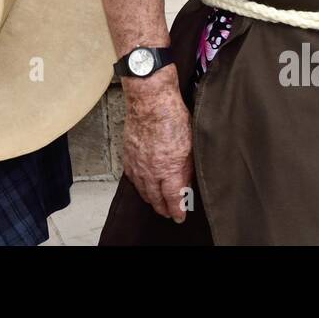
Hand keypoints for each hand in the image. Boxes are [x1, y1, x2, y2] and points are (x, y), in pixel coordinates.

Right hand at [121, 69, 193, 222]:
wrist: (150, 100)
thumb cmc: (172, 117)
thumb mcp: (190, 145)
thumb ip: (187, 168)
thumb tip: (185, 183)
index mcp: (168, 169)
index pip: (172, 198)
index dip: (176, 210)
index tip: (179, 217)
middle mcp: (150, 170)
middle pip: (155, 197)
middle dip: (162, 208)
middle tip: (168, 213)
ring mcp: (137, 163)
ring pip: (142, 189)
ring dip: (150, 199)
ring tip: (155, 203)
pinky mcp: (128, 154)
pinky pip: (131, 176)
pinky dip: (138, 185)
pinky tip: (141, 185)